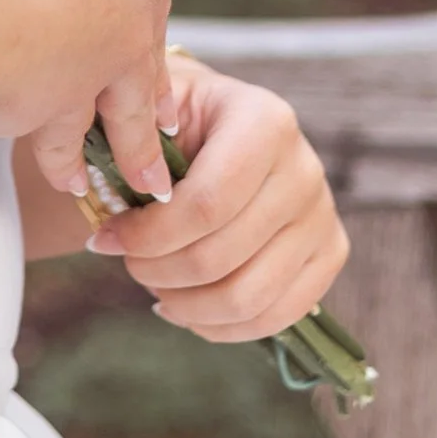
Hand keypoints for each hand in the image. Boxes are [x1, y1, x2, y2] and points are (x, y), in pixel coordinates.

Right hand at [0, 0, 173, 210]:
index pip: (147, 22)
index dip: (141, 53)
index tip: (150, 87)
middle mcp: (125, 35)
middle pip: (137, 97)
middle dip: (141, 139)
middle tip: (152, 177)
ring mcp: (80, 83)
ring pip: (82, 136)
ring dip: (78, 164)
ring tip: (76, 187)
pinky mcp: (32, 115)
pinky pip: (22, 129)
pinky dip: (18, 140)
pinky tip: (15, 149)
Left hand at [84, 53, 348, 342]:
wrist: (220, 124)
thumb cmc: (176, 119)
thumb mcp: (150, 111)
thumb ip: (132, 150)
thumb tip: (110, 214)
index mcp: (264, 120)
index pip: (205, 204)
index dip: (149, 236)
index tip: (107, 239)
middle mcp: (304, 167)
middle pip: (221, 256)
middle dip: (157, 270)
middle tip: (128, 262)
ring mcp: (323, 215)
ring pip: (247, 297)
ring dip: (185, 305)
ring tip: (154, 287)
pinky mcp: (330, 254)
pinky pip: (276, 317)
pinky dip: (220, 326)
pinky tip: (184, 307)